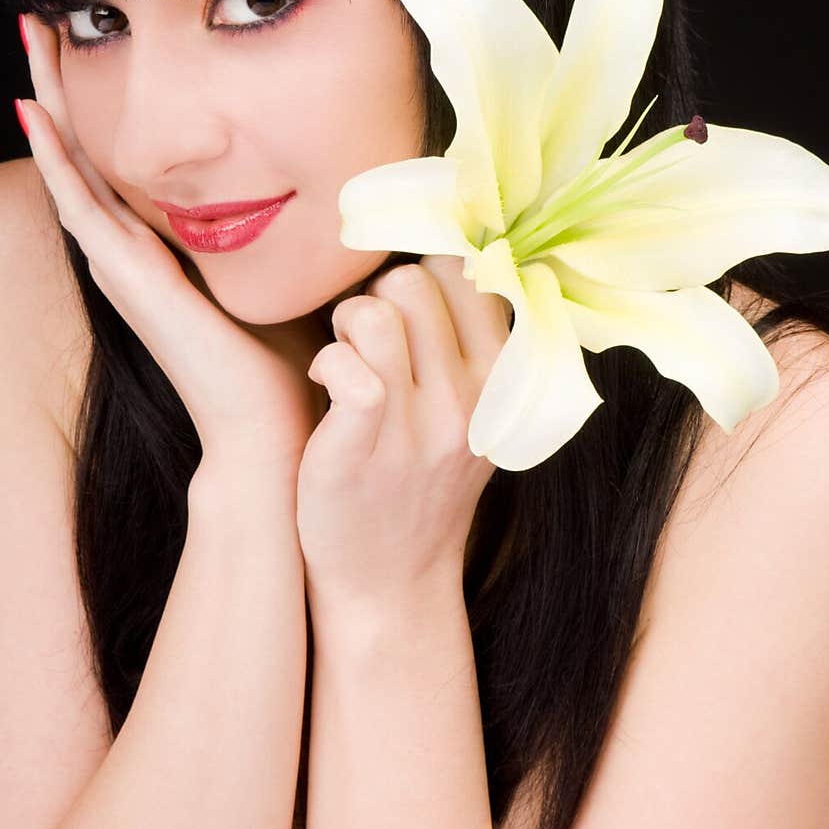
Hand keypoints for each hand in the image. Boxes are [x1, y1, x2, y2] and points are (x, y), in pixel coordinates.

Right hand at [17, 15, 326, 476]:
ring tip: (31, 37)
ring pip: (71, 166)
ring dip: (49, 100)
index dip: (105, 103)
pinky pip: (80, 206)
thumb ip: (283, 227)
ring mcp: (123, 266)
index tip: (98, 41)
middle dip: (64, 82)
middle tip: (44, 18)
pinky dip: (55, 160)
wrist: (272, 431)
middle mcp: (132, 252)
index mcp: (164, 249)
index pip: (124, 160)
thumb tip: (328, 174)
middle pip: (86, 151)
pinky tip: (34, 113)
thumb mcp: (283, 270)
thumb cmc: (288, 359)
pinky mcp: (130, 280)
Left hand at [295, 254, 511, 616]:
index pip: (466, 268)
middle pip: (413, 278)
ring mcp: (420, 427)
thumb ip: (471, 339)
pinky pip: (347, 364)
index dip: (422, 270)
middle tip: (367, 338)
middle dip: (377, 294)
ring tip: (345, 357)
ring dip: (345, 324)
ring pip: (374, 310)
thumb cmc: (422, 481)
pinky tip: (325, 383)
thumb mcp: (474, 412)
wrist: (390, 581)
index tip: (403, 305)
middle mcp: (472, 398)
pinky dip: (327, 361)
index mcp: (503, 378)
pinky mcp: (364, 448)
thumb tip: (457, 247)